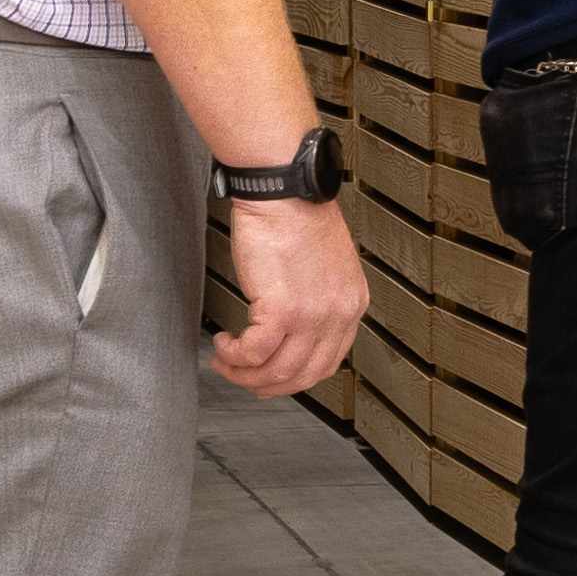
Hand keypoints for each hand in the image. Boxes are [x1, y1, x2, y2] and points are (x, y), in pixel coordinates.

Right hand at [213, 191, 364, 399]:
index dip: (295, 378)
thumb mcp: (325, 266)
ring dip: (244, 373)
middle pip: (304, 375)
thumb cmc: (297, 215)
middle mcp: (338, 314)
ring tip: (226, 359)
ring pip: (277, 370)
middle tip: (242, 375)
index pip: (328, 362)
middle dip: (267, 385)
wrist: (284, 190)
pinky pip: (254, 352)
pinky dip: (235, 355)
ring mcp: (312, 315)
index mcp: (352, 304)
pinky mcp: (282, 309)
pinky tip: (225, 342)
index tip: (271, 376)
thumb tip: (293, 328)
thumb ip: (318, 298)